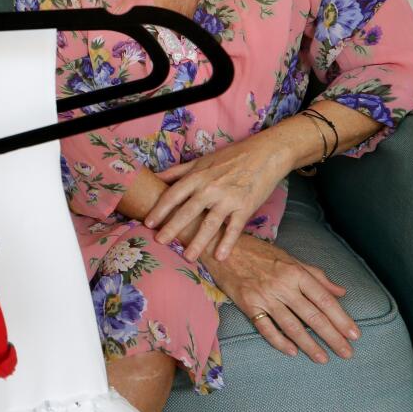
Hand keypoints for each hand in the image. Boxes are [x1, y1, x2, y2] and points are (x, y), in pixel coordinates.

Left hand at [146, 131, 291, 261]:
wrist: (264, 154)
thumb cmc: (230, 157)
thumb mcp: (201, 161)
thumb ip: (178, 171)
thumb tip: (154, 177)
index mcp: (197, 177)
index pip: (173, 195)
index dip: (160, 210)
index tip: (148, 223)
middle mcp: (210, 188)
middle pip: (187, 211)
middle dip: (172, 228)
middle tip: (160, 242)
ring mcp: (228, 199)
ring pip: (210, 224)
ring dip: (198, 242)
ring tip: (188, 257)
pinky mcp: (245, 207)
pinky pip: (234, 228)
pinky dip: (227, 243)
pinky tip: (220, 257)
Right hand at [206, 234, 359, 362]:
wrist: (223, 248)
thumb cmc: (258, 252)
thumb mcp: (290, 259)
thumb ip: (316, 276)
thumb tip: (341, 292)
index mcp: (296, 272)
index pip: (324, 299)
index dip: (341, 318)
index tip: (354, 334)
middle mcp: (282, 285)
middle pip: (312, 316)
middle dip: (332, 336)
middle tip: (347, 353)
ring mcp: (264, 296)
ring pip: (291, 325)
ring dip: (309, 345)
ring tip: (323, 358)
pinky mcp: (248, 304)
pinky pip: (266, 328)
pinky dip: (279, 341)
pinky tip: (292, 351)